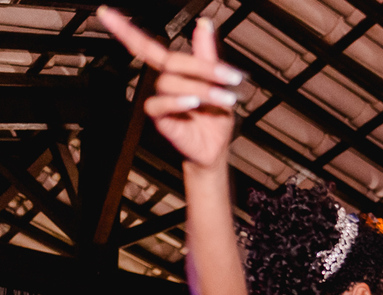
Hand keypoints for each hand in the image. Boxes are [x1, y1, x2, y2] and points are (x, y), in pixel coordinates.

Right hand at [98, 8, 241, 168]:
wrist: (216, 147)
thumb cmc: (214, 116)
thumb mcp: (218, 82)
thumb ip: (207, 53)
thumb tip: (204, 25)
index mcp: (174, 72)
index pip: (148, 46)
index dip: (126, 30)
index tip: (107, 14)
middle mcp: (164, 84)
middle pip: (170, 62)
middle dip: (202, 67)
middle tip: (229, 76)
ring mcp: (160, 101)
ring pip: (169, 83)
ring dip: (201, 89)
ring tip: (224, 98)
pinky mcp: (161, 119)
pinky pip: (158, 106)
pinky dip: (176, 102)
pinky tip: (192, 103)